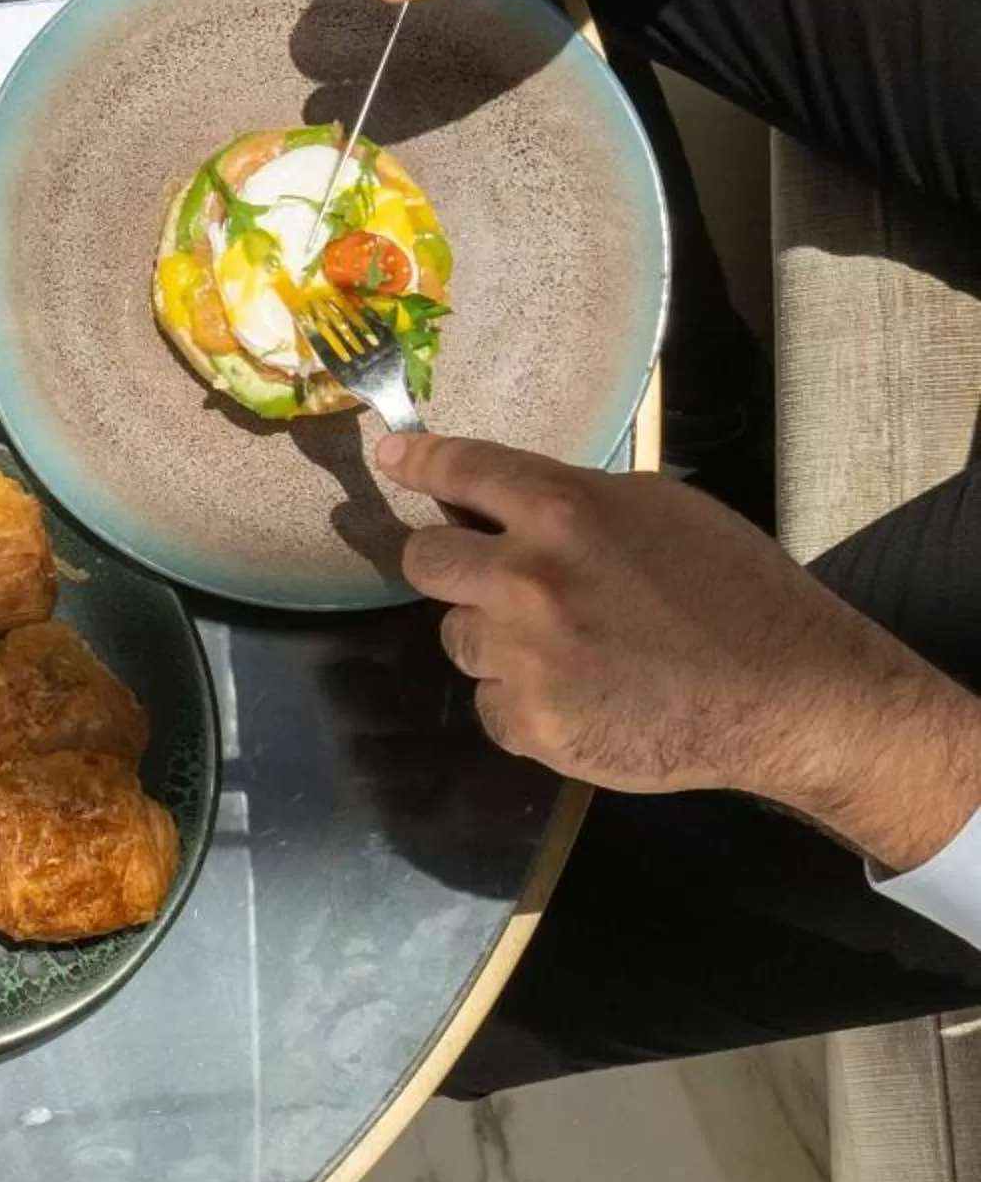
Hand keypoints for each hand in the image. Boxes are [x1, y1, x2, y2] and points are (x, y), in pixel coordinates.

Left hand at [377, 431, 980, 871]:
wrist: (790, 694)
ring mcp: (524, 657)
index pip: (460, 471)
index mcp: (562, 511)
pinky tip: (580, 693)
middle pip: (425, 562)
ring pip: (457, 636)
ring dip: (493, 636)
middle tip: (491, 576)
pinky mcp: (532, 724)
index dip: (417, 462)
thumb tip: (495, 502)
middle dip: (450, 564)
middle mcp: (526, 579)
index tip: (393, 458)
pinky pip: (488, 701)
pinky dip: (521, 698)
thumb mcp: (659, 508)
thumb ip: (569, 501)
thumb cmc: (735, 588)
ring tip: (568, 646)